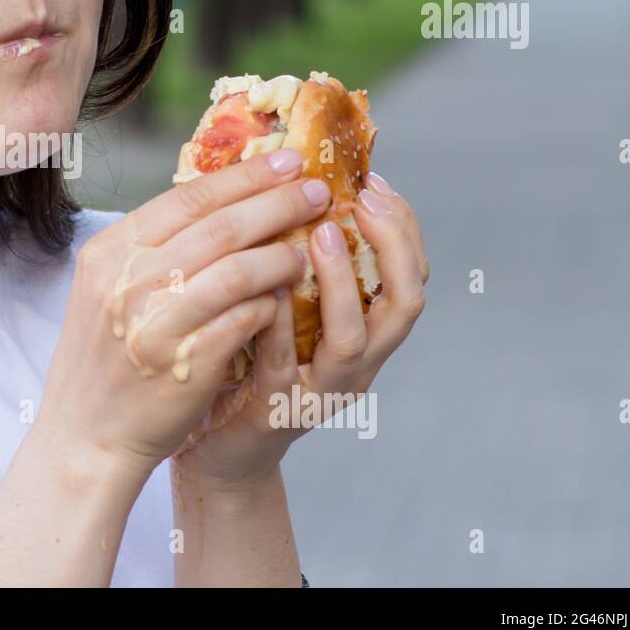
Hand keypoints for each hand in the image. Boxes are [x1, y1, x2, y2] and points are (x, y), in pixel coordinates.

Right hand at [35, 148, 331, 480]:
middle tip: (317, 191)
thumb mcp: (106, 288)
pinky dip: (271, 304)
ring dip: (281, 255)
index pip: (187, 199)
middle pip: (219, 226)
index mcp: (110, 252)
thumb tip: (219, 197)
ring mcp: (155, 324)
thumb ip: (153, 246)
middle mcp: (127, 282)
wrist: (87, 435)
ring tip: (306, 249)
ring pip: (238, 270)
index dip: (245, 177)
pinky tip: (286, 298)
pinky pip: (244, 319)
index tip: (288, 162)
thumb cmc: (106, 356)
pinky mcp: (185, 364)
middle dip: (277, 203)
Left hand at [172, 172, 428, 487]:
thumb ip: (297, 260)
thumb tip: (291, 182)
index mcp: (365, 330)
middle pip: (405, 303)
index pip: (411, 274)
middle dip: (392, 246)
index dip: (402, 227)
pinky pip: (286, 362)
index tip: (374, 182)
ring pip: (355, 337)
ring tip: (322, 235)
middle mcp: (358, 362)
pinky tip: (267, 288)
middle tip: (362, 201)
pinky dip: (281, 322)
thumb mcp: (285, 308)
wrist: (218, 448)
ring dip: (342, 281)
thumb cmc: (249, 363)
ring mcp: (322, 389)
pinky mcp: (278, 409)